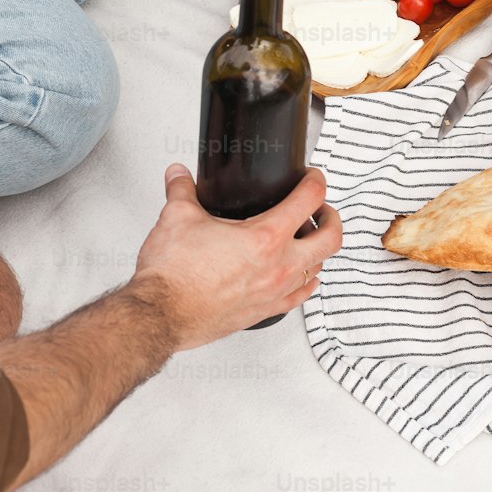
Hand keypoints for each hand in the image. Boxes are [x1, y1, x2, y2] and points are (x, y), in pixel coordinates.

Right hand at [133, 166, 342, 349]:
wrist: (160, 315)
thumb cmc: (173, 275)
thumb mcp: (177, 217)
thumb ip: (181, 189)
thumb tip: (179, 176)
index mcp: (265, 237)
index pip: (308, 200)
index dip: (315, 181)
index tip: (312, 177)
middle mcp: (278, 267)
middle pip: (330, 239)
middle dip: (331, 217)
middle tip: (321, 208)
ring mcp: (274, 293)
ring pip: (318, 269)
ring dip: (318, 251)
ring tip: (307, 239)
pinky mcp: (263, 312)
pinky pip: (299, 297)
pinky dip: (305, 282)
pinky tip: (299, 277)